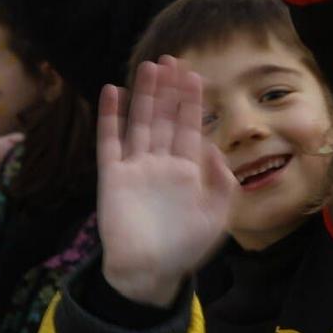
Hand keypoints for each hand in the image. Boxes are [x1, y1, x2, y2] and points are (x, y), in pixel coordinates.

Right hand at [96, 57, 237, 307]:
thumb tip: (215, 149)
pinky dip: (111, 117)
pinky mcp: (112, 177)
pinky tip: (112, 92)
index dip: (191, 102)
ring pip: (140, 123)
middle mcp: (161, 164)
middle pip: (165, 118)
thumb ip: (222, 182)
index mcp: (187, 172)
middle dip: (169, 90)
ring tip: (148, 66)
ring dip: (144, 95)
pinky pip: (110, 141)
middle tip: (171, 59)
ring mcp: (136, 168)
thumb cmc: (185, 248)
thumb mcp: (217, 216)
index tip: (194, 74)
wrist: (149, 273)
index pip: (190, 128)